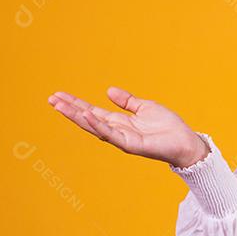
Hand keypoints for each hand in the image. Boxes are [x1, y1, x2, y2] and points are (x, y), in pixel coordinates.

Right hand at [47, 86, 208, 167]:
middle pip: (87, 119)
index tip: (58, 95)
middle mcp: (116, 131)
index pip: (91, 111)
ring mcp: (121, 139)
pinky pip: (110, 134)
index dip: (75, 104)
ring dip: (76, 116)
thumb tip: (108, 90)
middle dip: (69, 110)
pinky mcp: (130, 145)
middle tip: (51, 99)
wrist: (185, 141)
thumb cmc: (168, 127)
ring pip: (94, 127)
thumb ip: (127, 101)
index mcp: (119, 122)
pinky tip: (86, 114)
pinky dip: (98, 124)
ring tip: (61, 105)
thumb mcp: (144, 107)